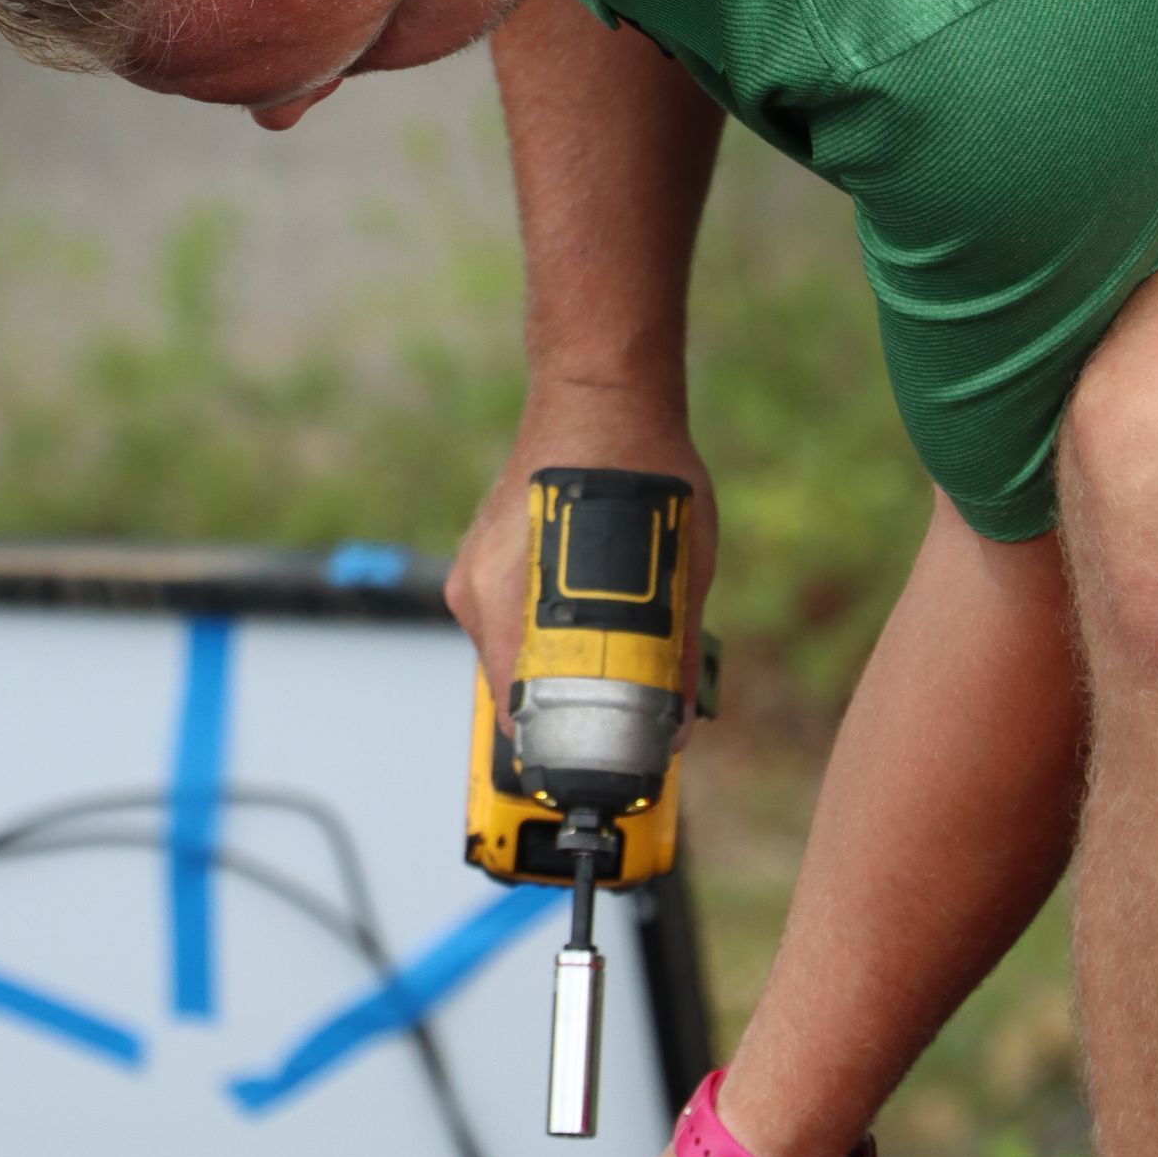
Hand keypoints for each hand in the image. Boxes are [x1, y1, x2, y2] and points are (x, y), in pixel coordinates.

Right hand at [445, 392, 716, 728]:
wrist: (601, 395)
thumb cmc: (640, 468)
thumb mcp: (681, 569)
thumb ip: (674, 648)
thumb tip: (676, 722)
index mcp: (512, 601)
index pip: (517, 708)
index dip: (556, 744)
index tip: (590, 761)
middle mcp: (480, 592)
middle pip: (513, 685)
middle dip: (560, 709)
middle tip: (612, 721)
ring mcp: (476, 572)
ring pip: (509, 651)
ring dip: (552, 665)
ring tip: (605, 663)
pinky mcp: (482, 556)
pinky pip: (507, 616)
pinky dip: (542, 627)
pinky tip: (582, 616)